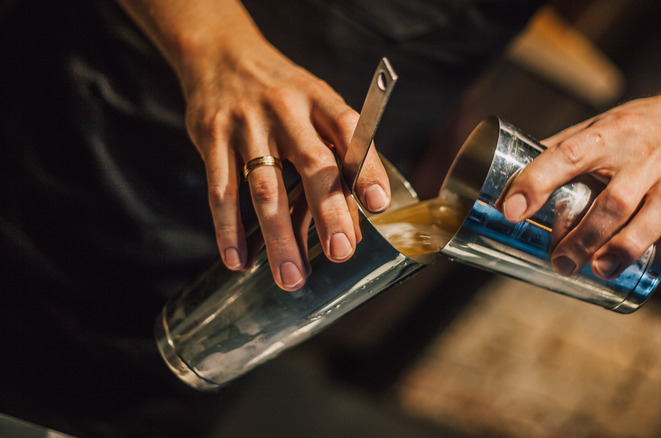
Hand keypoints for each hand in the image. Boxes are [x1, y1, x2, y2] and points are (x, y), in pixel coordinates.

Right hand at [179, 31, 389, 290]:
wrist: (221, 56)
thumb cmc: (282, 94)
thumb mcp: (315, 106)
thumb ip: (335, 156)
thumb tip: (354, 224)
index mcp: (319, 99)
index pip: (350, 131)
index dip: (366, 167)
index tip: (379, 204)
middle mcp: (286, 110)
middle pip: (311, 164)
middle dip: (328, 212)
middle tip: (340, 253)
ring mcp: (246, 124)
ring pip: (265, 189)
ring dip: (278, 238)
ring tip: (290, 277)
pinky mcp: (211, 137)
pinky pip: (221, 191)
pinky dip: (229, 230)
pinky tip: (239, 261)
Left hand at [501, 90, 660, 286]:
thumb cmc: (634, 128)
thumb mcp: (596, 126)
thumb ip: (558, 151)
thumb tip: (505, 178)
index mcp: (609, 134)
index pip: (569, 155)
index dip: (538, 182)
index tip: (511, 210)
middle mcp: (645, 154)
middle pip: (613, 200)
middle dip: (583, 235)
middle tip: (559, 261)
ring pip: (654, 216)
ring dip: (625, 247)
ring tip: (598, 271)